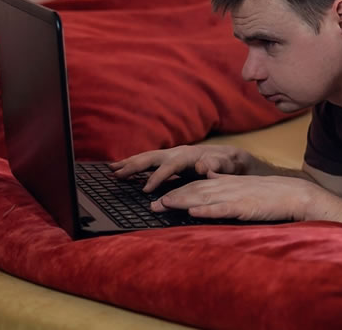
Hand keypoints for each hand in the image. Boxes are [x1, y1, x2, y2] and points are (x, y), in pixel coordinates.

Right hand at [109, 145, 246, 191]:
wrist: (230, 156)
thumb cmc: (228, 163)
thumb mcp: (227, 165)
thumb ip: (216, 166)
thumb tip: (202, 166)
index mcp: (189, 156)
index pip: (170, 166)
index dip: (158, 177)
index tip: (145, 189)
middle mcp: (177, 152)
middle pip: (152, 158)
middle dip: (134, 166)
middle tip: (117, 175)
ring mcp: (171, 154)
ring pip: (147, 157)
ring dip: (129, 163)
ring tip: (111, 170)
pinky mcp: (168, 159)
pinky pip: (148, 160)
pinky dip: (133, 163)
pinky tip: (121, 169)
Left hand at [150, 172, 313, 221]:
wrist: (295, 194)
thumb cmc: (272, 193)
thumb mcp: (245, 184)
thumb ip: (225, 180)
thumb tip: (208, 174)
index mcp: (228, 182)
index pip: (197, 185)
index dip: (177, 191)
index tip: (159, 199)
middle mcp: (228, 187)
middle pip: (195, 190)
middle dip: (172, 197)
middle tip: (152, 206)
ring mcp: (236, 196)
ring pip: (204, 197)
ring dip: (182, 202)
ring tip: (164, 206)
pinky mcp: (245, 206)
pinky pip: (223, 209)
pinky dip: (207, 210)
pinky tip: (194, 213)